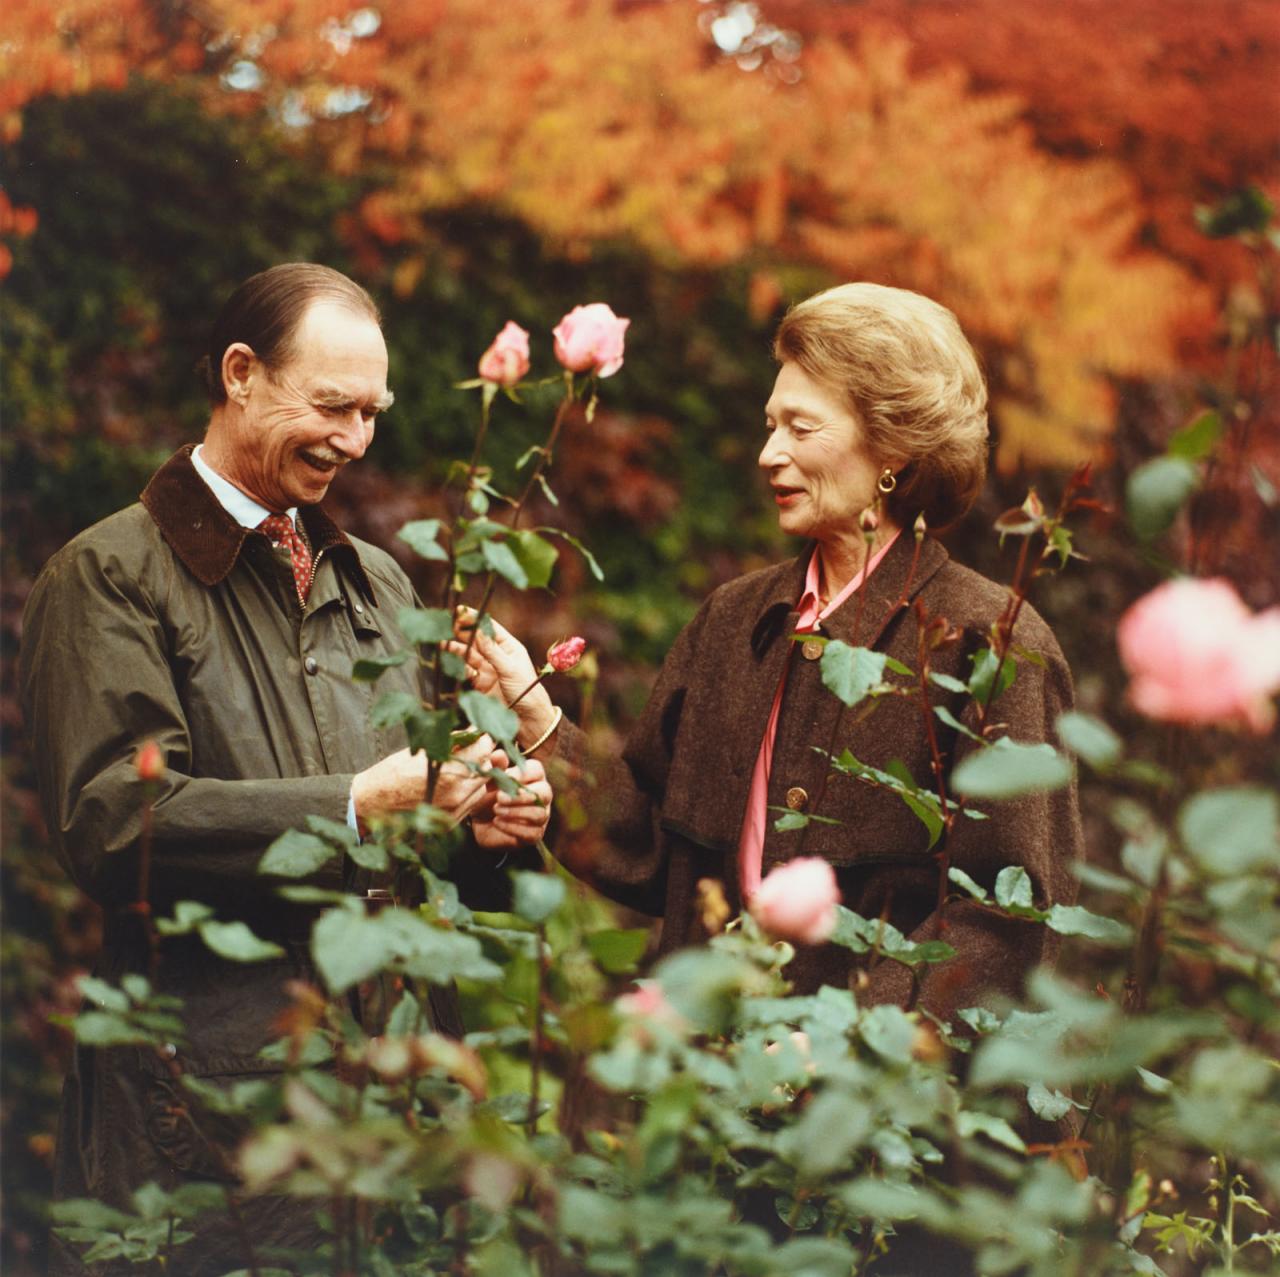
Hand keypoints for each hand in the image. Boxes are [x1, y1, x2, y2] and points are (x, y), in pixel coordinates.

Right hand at [352, 735, 497, 831]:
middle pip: (486, 769)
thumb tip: (473, 731)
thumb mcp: (422, 750)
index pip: (484, 751)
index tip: (480, 733)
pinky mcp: (451, 822)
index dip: (483, 739)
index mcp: (449, 772)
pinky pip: (470, 803)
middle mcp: (457, 794)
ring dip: (476, 775)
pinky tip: (453, 783)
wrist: (371, 803)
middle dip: (481, 756)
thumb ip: (452, 741)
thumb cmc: (392, 772)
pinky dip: (467, 791)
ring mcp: (455, 811)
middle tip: (471, 747)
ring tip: (459, 766)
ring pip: (481, 787)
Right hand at [449, 608, 558, 745]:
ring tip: (441, 643)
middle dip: (461, 632)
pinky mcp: (480, 686)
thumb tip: (478, 631)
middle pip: (476, 640)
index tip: (459, 611)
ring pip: (468, 656)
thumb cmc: (527, 692)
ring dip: (455, 649)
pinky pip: (466, 673)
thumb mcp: (509, 668)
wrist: (529, 721)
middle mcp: (497, 656)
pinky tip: (447, 661)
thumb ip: (492, 651)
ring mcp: (488, 671)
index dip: (474, 619)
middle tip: (445, 624)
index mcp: (509, 647)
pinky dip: (457, 667)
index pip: (489, 628)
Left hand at [471, 758, 553, 849]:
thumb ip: (495, 768)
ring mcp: (541, 816)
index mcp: (533, 776)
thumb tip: (498, 754)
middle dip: (521, 796)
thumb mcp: (488, 780)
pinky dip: (513, 828)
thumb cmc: (487, 795)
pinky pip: (532, 833)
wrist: (478, 822)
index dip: (520, 775)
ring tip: (496, 810)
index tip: (503, 779)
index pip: (536, 770)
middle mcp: (542, 795)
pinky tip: (497, 822)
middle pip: (544, 792)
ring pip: (540, 813)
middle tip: (499, 797)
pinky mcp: (535, 834)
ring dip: (516, 812)